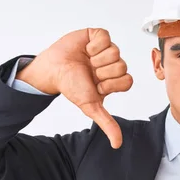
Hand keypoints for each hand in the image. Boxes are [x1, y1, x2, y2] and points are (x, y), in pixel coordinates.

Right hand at [18, 28, 132, 148]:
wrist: (52, 69)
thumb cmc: (71, 86)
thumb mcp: (90, 106)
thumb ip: (107, 123)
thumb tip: (117, 144)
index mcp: (114, 80)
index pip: (127, 81)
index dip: (111, 84)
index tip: (97, 85)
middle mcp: (113, 64)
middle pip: (122, 66)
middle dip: (101, 71)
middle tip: (90, 72)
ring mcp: (107, 49)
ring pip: (115, 52)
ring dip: (96, 58)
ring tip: (86, 61)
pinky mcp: (99, 35)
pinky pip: (106, 37)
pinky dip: (93, 45)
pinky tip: (85, 49)